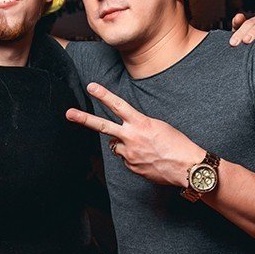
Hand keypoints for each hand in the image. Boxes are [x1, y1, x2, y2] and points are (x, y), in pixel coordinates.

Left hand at [66, 83, 204, 187]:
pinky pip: (126, 159)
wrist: (186, 167)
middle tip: (68, 113)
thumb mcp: (158, 126)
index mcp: (141, 123)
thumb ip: (138, 127)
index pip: (118, 105)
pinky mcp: (131, 166)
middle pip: (103, 126)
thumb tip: (123, 134)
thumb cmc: (177, 144)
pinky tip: (148, 159)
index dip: (104, 95)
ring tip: (143, 147)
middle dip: (84, 119)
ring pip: (117, 146)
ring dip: (124, 145)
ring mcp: (129, 153)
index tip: (91, 86)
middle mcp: (132, 137)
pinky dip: (133, 158)